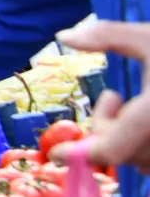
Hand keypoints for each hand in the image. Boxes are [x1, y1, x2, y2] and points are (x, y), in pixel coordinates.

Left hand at [53, 22, 149, 172]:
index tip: (55, 154)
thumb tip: (63, 35)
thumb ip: (108, 35)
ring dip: (128, 137)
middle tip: (110, 97)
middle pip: (121, 154)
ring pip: (142, 161)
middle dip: (105, 129)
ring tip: (135, 103)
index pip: (109, 151)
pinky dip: (146, 145)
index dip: (80, 155)